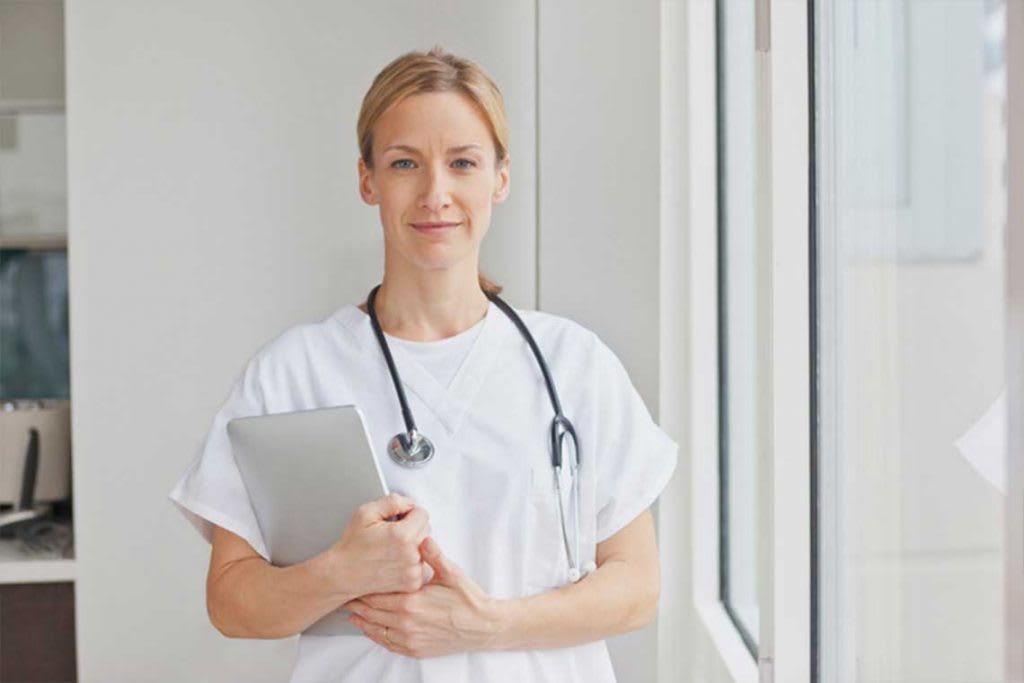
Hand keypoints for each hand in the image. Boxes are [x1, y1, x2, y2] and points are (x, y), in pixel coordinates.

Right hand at [327, 493, 430, 596]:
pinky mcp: (412, 584)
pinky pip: (421, 564)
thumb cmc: (352, 546)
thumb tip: (409, 502)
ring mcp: (413, 572)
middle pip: (426, 530)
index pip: (423, 514)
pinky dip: (412, 562)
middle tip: (391, 534)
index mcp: (402, 535)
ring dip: (414, 545)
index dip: (408, 513)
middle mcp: (411, 555)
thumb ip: (392, 502)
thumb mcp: (366, 513)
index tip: (396, 520)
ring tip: (392, 549)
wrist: (342, 574)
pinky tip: (394, 561)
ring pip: (425, 548)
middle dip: (412, 528)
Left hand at [345, 537, 502, 657]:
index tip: (354, 582)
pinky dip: (376, 637)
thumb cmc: (469, 600)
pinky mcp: (415, 649)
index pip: (377, 595)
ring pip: (376, 630)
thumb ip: (434, 555)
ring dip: (363, 622)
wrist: (483, 627)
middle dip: (359, 604)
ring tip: (353, 614)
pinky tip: (372, 631)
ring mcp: (409, 639)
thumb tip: (422, 538)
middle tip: (347, 596)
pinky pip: (388, 644)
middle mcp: (406, 623)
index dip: (363, 589)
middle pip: (373, 613)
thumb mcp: (452, 573)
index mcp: (412, 602)